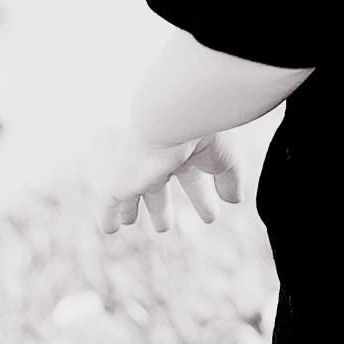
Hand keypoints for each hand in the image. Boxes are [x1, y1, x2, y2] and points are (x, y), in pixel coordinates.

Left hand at [98, 127, 241, 235]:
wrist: (176, 115)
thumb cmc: (206, 130)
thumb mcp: (226, 160)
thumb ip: (230, 181)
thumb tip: (235, 200)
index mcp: (187, 151)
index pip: (194, 180)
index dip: (201, 200)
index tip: (210, 217)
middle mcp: (161, 158)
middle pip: (160, 187)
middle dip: (161, 207)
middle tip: (164, 227)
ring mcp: (139, 168)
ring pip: (135, 191)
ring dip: (133, 209)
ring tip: (131, 222)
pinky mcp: (121, 179)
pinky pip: (111, 200)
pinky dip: (109, 214)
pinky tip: (109, 229)